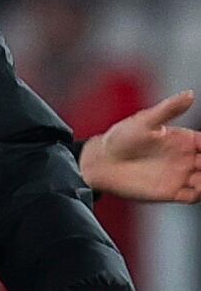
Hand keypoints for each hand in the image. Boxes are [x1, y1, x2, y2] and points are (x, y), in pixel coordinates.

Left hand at [81, 90, 200, 204]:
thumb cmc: (120, 138)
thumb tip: (189, 94)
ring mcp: (178, 175)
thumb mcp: (145, 121)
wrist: (99, 162)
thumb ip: (169, 109)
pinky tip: (197, 188)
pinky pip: (192, 196)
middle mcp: (184, 158)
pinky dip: (199, 193)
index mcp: (183, 140)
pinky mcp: (169, 192)